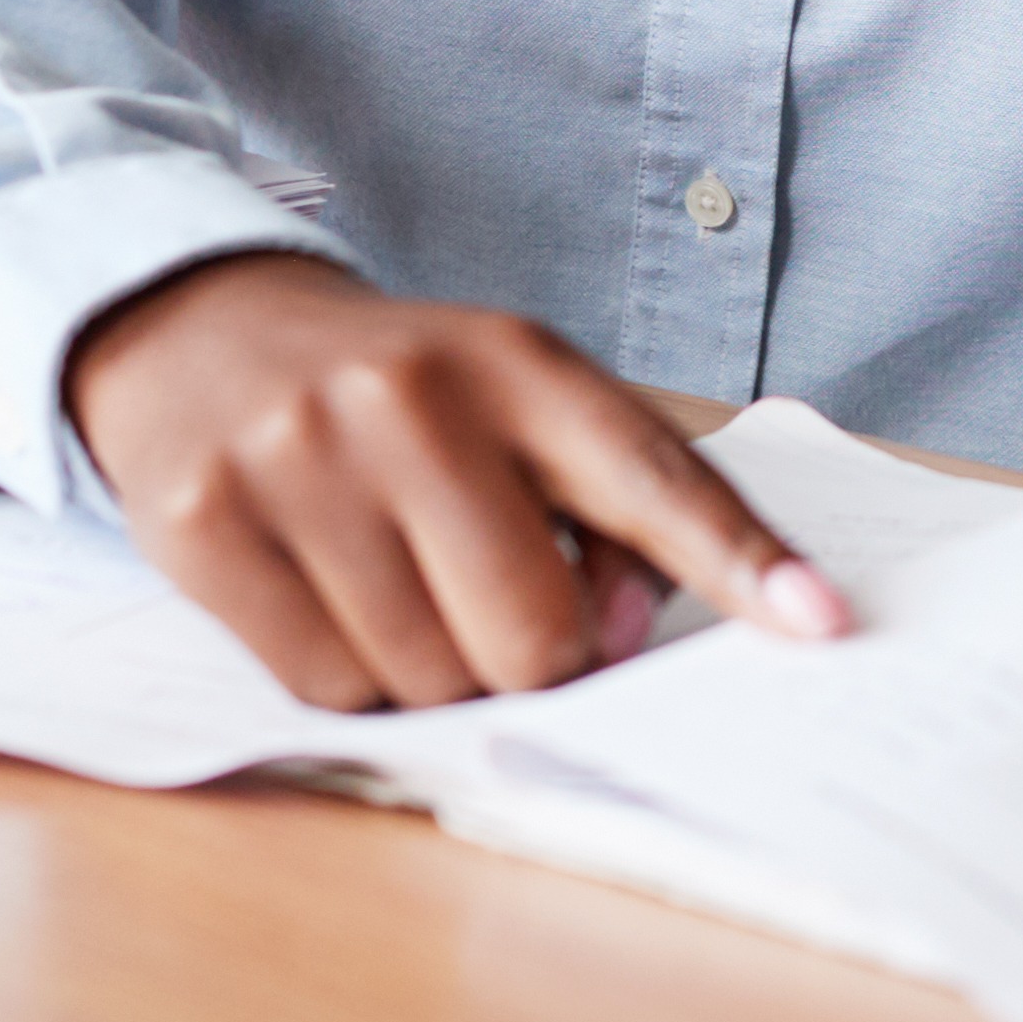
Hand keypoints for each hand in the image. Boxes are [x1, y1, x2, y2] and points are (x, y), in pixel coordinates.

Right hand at [64, 252, 851, 709]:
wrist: (204, 335)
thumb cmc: (401, 397)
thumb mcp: (515, 408)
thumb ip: (603, 511)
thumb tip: (614, 648)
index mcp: (520, 363)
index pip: (653, 475)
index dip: (739, 559)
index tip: (819, 623)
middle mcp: (412, 399)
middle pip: (533, 632)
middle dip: (531, 658)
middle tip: (495, 608)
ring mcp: (301, 458)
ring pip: (427, 678)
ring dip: (430, 669)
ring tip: (394, 578)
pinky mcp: (207, 524)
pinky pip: (325, 686)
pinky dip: (344, 674)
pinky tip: (327, 592)